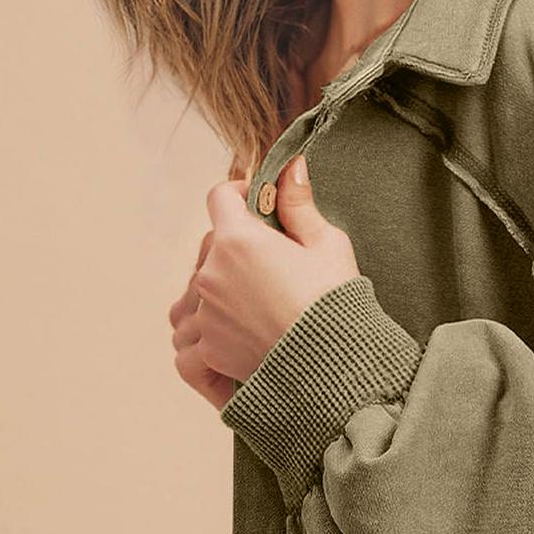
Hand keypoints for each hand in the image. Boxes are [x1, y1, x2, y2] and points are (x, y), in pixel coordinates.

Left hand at [167, 156, 361, 407]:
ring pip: (202, 288)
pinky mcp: (207, 348)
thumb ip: (299, 204)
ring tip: (257, 301)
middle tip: (274, 261)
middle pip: (212, 245)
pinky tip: (239, 331)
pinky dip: (213, 328)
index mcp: (238, 240)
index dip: (240, 193)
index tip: (259, 203)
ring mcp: (205, 313)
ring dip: (222, 288)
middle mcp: (211, 274)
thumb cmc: (335, 303)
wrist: (334, 367)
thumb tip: (293, 166)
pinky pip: (198, 331)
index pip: (221, 197)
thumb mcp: (327, 244)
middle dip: (237, 246)